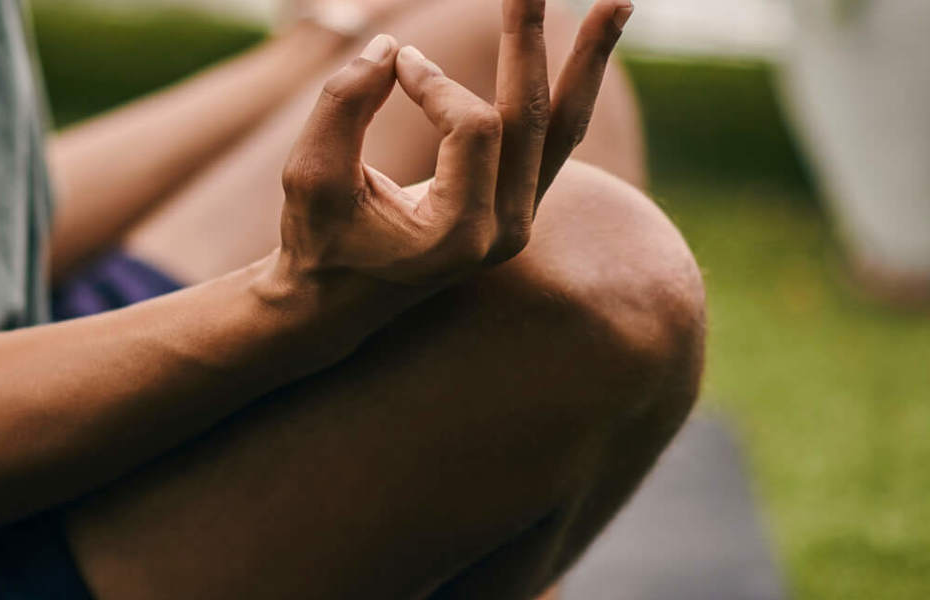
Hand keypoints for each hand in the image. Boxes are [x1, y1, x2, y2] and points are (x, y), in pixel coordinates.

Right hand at [272, 0, 632, 289]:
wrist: (335, 302)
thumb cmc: (317, 241)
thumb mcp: (310, 176)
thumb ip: (343, 106)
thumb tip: (393, 48)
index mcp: (459, 236)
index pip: (474, 126)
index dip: (433, 82)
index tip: (393, 67)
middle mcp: (504, 232)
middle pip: (537, 117)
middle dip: (532, 38)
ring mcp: (520, 219)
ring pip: (564, 127)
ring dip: (587, 59)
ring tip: (619, 2)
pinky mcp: (518, 202)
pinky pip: (554, 136)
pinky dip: (571, 84)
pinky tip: (591, 42)